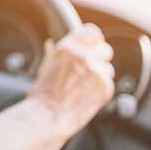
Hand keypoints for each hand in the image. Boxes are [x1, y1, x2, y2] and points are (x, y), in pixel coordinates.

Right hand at [28, 23, 114, 137]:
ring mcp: (96, 72)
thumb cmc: (41, 95)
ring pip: (108, 69)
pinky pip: (109, 84)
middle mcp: (84, 57)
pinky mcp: (105, 87)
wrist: (47, 117)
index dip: (93, 40)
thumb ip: (53, 54)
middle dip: (98, 59)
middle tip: (87, 72)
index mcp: (67, 48)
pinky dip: (101, 90)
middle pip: (105, 49)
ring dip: (99, 77)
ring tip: (83, 89)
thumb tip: (50, 44)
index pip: (91, 32)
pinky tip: (86, 97)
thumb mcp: (43, 68)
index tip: (92, 46)